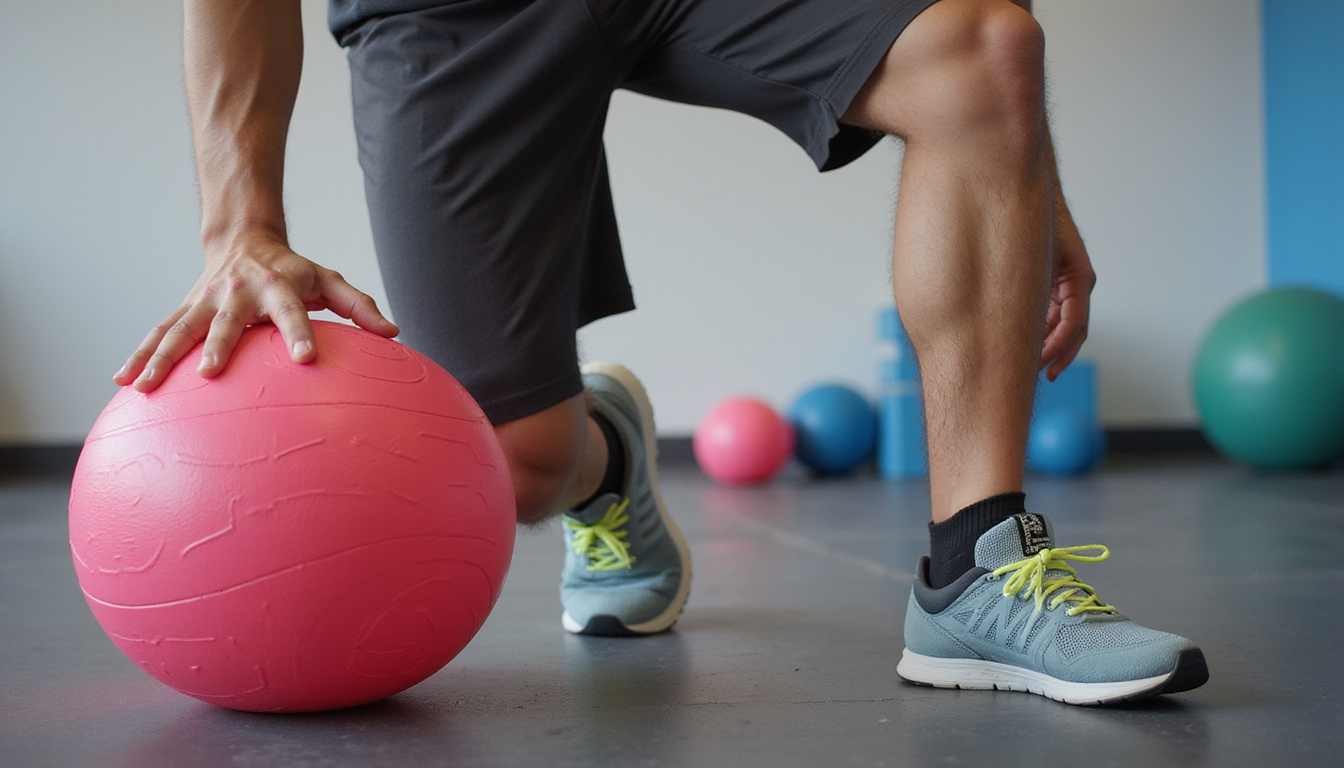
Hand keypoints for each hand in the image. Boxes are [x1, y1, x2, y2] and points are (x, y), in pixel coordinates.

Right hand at [113, 229, 398, 391]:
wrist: (244, 240)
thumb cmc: (295, 271)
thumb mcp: (330, 280)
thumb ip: (360, 306)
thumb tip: (395, 333)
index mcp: (278, 288)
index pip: (293, 312)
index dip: (299, 333)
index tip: (305, 360)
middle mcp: (237, 293)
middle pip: (226, 321)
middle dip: (219, 346)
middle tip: (210, 373)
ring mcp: (204, 301)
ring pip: (179, 328)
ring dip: (161, 356)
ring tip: (145, 387)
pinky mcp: (184, 309)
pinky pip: (157, 332)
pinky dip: (139, 354)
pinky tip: (122, 381)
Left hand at [1039, 200, 1094, 380]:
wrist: (1023, 195)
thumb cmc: (1035, 223)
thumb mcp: (1037, 258)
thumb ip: (1034, 290)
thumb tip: (1023, 324)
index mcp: (1079, 278)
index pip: (1075, 324)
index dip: (1060, 349)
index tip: (1045, 367)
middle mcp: (1076, 283)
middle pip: (1072, 331)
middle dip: (1055, 354)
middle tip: (1038, 374)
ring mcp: (1066, 283)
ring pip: (1061, 324)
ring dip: (1047, 343)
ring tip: (1029, 363)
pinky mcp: (1053, 283)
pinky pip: (1051, 313)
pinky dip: (1040, 328)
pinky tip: (1024, 341)